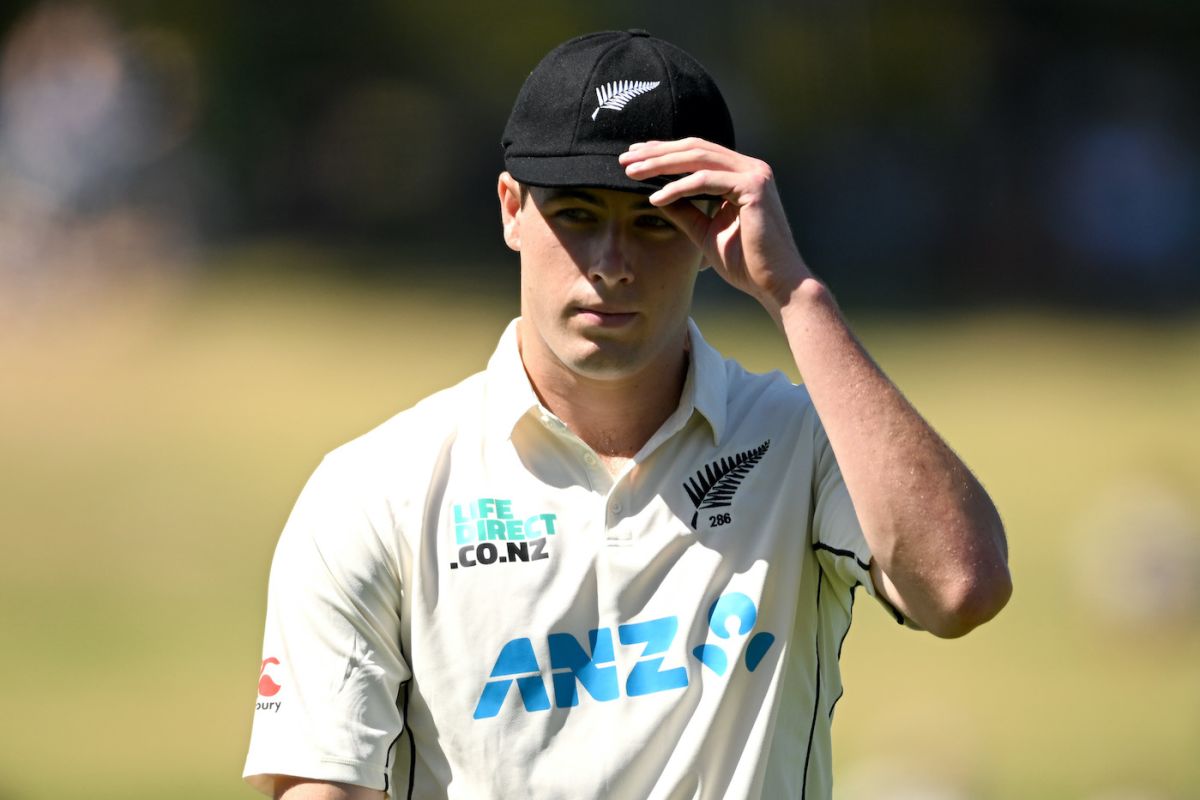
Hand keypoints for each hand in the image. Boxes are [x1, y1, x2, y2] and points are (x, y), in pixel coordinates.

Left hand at [619, 138, 813, 315]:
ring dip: (661, 164)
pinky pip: (707, 181)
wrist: (775, 284)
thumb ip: (684, 211)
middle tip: (624, 160)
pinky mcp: (754, 187)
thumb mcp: (704, 231)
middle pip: (695, 148)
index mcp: (740, 174)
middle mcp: (750, 167)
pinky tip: (655, 197)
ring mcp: (755, 174)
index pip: (697, 153)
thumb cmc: (745, 263)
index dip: (664, 153)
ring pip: (699, 158)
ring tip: (632, 173)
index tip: (634, 158)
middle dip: (656, 153)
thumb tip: (656, 195)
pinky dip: (679, 187)